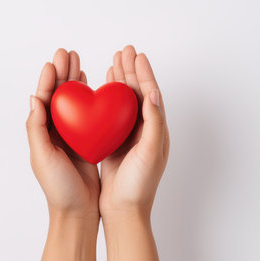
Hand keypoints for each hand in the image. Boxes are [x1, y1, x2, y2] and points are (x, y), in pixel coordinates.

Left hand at [26, 48, 99, 218]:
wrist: (78, 209)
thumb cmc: (58, 187)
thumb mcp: (42, 157)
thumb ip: (37, 129)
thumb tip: (34, 99)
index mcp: (41, 133)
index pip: (43, 99)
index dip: (48, 79)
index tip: (55, 62)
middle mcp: (54, 131)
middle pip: (58, 95)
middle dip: (62, 73)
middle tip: (69, 53)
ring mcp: (71, 134)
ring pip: (72, 101)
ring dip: (74, 80)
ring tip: (79, 62)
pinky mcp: (86, 140)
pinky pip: (86, 113)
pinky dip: (87, 97)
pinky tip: (91, 85)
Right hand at [100, 45, 169, 217]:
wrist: (125, 209)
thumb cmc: (139, 185)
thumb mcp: (150, 153)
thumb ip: (153, 123)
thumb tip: (153, 93)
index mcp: (156, 130)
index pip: (151, 95)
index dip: (144, 73)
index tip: (136, 55)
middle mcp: (145, 130)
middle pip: (138, 94)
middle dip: (132, 71)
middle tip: (124, 51)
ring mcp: (130, 136)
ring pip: (124, 102)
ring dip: (121, 81)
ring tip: (114, 62)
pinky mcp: (116, 142)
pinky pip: (111, 114)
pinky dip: (108, 99)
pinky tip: (103, 89)